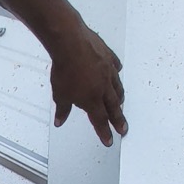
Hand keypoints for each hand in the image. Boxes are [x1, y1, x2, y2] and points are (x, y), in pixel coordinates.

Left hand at [50, 25, 125, 146]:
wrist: (70, 43)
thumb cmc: (65, 68)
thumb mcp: (60, 95)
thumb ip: (62, 110)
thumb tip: (60, 120)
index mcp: (92, 100)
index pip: (100, 121)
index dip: (104, 133)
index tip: (109, 140)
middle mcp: (103, 87)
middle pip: (113, 108)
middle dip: (118, 120)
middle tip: (123, 128)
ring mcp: (108, 71)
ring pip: (117, 88)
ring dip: (120, 98)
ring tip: (121, 104)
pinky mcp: (108, 56)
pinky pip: (115, 66)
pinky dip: (117, 72)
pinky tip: (118, 72)